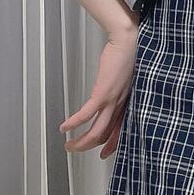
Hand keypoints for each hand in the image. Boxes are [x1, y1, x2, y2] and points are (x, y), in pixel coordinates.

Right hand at [59, 24, 138, 158]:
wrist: (129, 40)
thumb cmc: (129, 55)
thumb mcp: (129, 77)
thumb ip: (122, 90)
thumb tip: (114, 95)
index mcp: (128, 101)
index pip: (121, 130)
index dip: (112, 145)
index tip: (104, 154)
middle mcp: (122, 104)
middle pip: (106, 134)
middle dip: (89, 146)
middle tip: (76, 149)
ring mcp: (113, 100)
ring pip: (96, 131)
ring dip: (80, 141)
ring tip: (68, 144)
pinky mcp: (102, 92)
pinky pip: (86, 114)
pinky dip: (73, 123)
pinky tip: (64, 127)